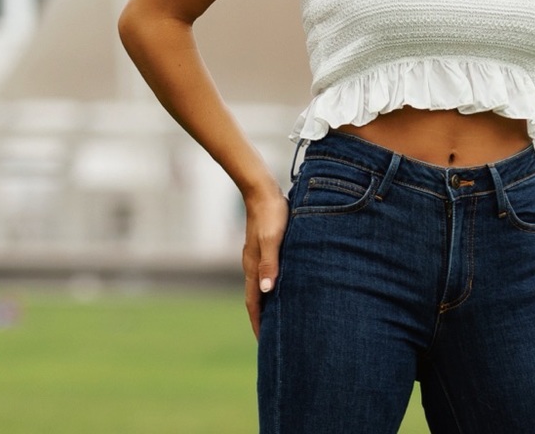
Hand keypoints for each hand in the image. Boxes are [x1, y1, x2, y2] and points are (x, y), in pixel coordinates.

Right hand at [242, 188, 289, 338]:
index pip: (253, 302)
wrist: (262, 191)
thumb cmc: (271, 214)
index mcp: (253, 266)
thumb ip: (270, 263)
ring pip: (260, 285)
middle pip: (255, 297)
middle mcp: (252, 264)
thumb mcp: (273, 239)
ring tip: (278, 317)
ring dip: (267, 302)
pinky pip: (266, 273)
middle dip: (262, 318)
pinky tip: (281, 286)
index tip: (264, 343)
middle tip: (271, 339)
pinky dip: (270, 285)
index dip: (259, 322)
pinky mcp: (263, 246)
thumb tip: (267, 291)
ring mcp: (256, 255)